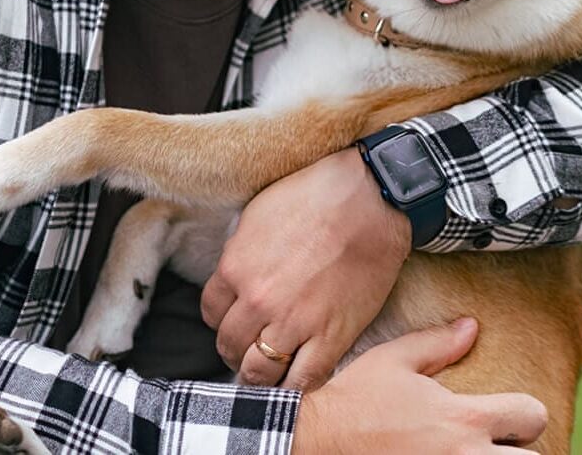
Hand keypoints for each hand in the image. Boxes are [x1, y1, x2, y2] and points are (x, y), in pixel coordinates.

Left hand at [200, 147, 411, 389]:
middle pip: (229, 344)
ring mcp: (294, 324)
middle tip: (249, 344)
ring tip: (269, 367)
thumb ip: (240, 251)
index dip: (223, 315)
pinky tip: (296, 376)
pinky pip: (302, 382)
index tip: (236, 315)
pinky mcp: (330, 338)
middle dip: (236, 346)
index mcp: (236, 267)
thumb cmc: (318, 195)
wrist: (371, 199)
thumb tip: (236, 272)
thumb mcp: (260, 212)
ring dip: (258, 373)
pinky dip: (295, 386)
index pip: (211, 311)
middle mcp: (258, 302)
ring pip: (258, 373)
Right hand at [292, 318, 547, 452]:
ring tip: (477, 453)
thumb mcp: (395, 360)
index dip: (524, 412)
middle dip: (520, 452)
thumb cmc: (356, 399)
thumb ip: (438, 344)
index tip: (508, 415)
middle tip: (498, 444)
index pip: (532, 416)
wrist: (318, 442)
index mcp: (463, 418)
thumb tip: (471, 327)